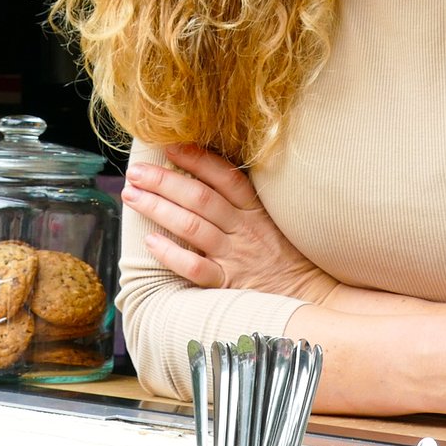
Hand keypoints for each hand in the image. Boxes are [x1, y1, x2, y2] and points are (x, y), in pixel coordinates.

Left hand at [126, 145, 338, 302]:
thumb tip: (209, 176)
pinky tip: (151, 243)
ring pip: (193, 226)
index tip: (171, 146)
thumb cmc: (287, 260)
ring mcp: (236, 257)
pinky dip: (173, 255)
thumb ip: (245, 203)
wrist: (313, 300)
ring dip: (158, 209)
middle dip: (164, 181)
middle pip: (200, 198)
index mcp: (256, 211)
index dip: (197, 159)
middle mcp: (245, 230)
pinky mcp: (230, 285)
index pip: (225, 177)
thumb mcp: (273, 223)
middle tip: (135, 171)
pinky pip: (197, 268)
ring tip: (132, 196)